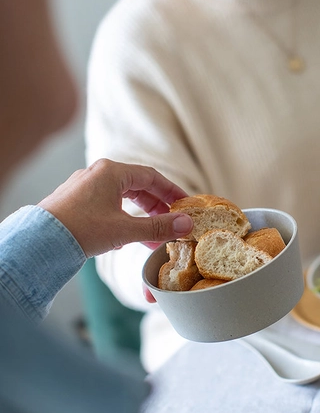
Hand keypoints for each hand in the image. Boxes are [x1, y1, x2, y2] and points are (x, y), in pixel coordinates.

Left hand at [38, 158, 192, 256]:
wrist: (40, 240)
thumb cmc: (81, 229)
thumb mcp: (125, 229)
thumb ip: (158, 227)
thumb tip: (186, 224)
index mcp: (111, 172)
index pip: (152, 177)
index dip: (172, 191)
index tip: (185, 204)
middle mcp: (97, 173)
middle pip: (137, 186)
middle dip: (156, 206)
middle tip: (170, 222)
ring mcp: (84, 186)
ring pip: (121, 196)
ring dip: (139, 215)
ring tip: (151, 235)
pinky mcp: (75, 200)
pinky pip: (106, 204)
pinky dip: (122, 217)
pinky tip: (125, 237)